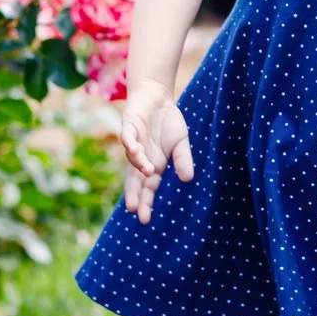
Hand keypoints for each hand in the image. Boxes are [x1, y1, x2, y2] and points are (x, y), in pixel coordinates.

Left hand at [120, 82, 193, 224]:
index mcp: (154, 164)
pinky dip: (131, 145)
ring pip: (132, 159)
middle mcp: (141, 157)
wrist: (157, 97)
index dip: (146, 201)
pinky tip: (136, 151)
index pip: (148, 187)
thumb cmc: (168, 122)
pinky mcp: (130, 126)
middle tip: (135, 211)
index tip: (145, 219)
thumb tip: (188, 179)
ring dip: (139, 166)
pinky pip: (128, 137)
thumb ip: (183, 160)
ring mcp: (134, 142)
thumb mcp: (180, 142)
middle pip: (135, 180)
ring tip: (148, 172)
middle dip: (135, 195)